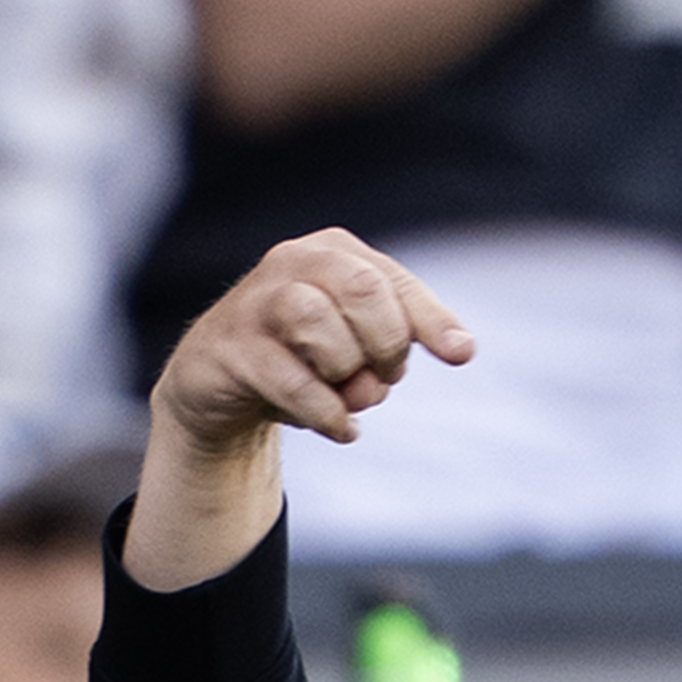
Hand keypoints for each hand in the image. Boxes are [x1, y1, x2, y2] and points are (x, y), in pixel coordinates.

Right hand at [154, 226, 474, 455]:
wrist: (218, 383)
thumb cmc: (301, 357)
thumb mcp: (357, 343)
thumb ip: (402, 340)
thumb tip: (463, 348)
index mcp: (332, 253)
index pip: (392, 280)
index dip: (430, 319)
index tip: (460, 355)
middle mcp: (292, 263)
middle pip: (360, 289)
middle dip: (385, 344)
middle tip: (381, 380)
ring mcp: (255, 302)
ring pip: (316, 320)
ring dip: (345, 370)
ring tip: (348, 397)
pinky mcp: (229, 347)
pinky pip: (286, 377)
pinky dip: (323, 410)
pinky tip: (341, 429)